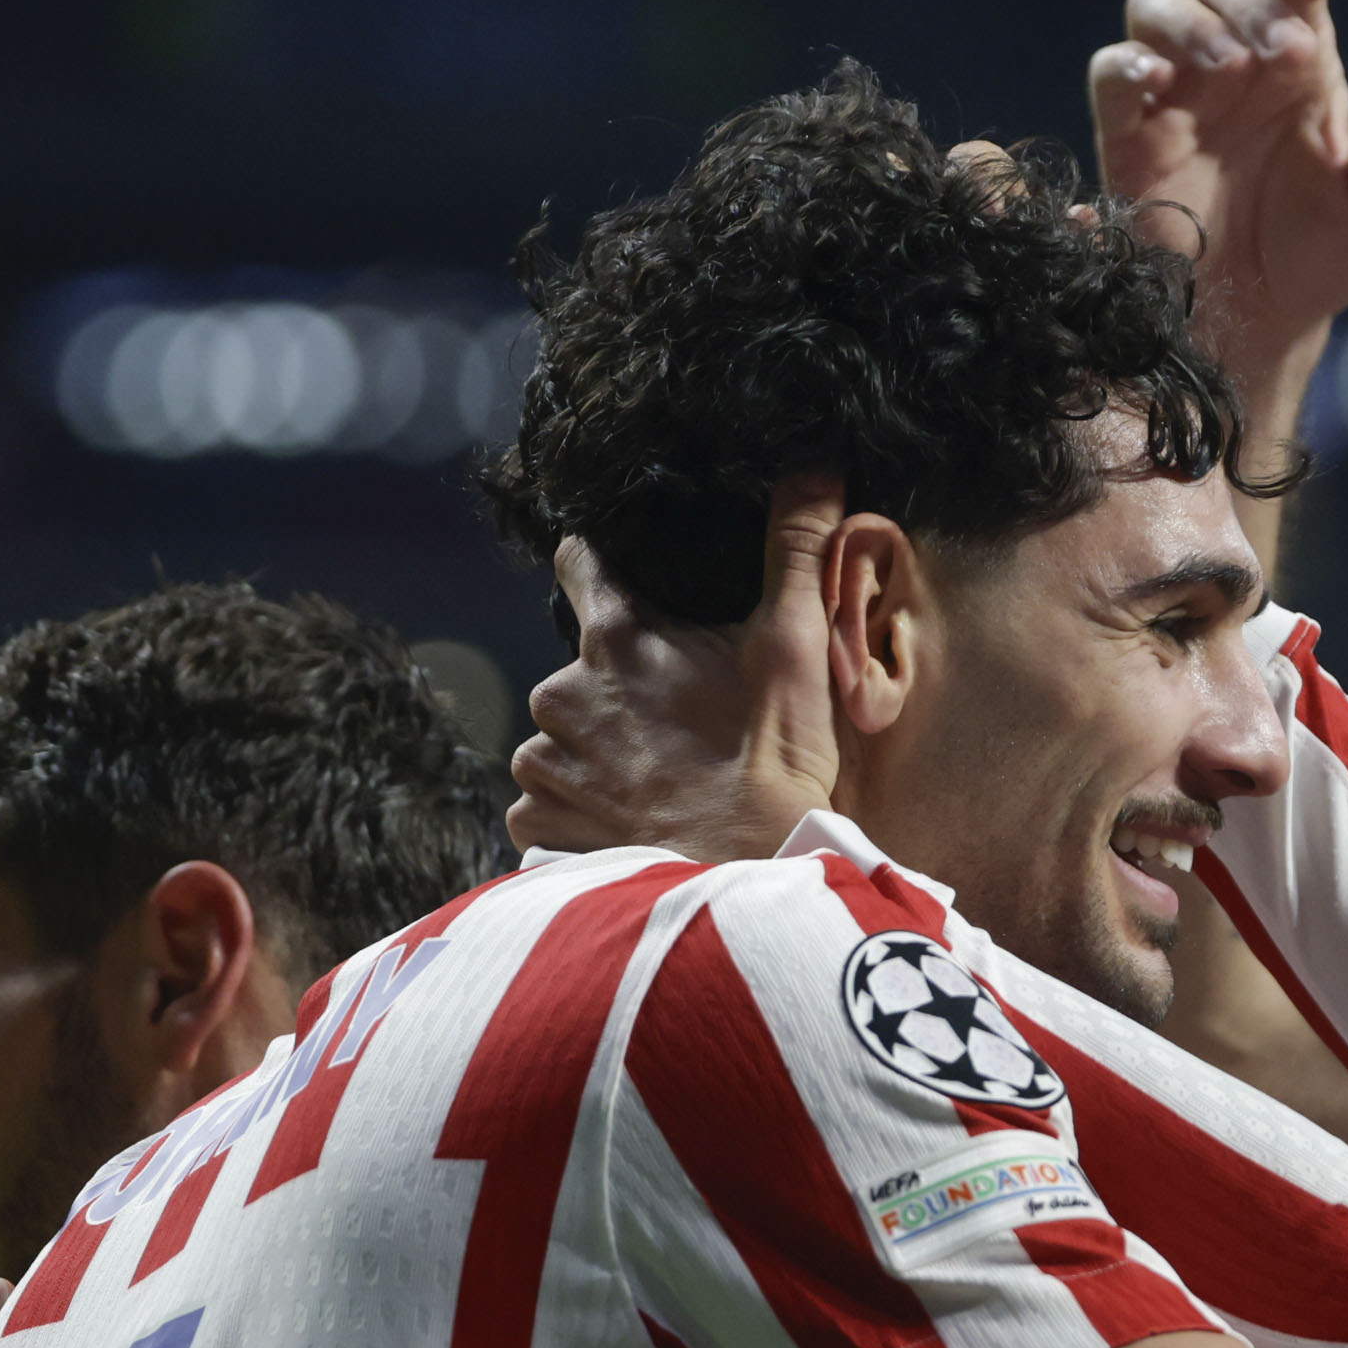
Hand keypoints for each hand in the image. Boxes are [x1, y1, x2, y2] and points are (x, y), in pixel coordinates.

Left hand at [508, 476, 843, 862]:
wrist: (749, 881)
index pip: (579, 562)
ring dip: (598, 754)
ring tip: (661, 784)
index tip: (630, 588)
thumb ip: (795, 549)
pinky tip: (632, 824)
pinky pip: (546, 803)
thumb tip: (812, 466)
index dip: (603, 569)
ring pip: (562, 739)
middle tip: (682, 727)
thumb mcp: (794, 649)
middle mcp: (559, 692)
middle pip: (580, 669)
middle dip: (620, 691)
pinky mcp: (535, 824)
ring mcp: (542, 762)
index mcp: (616, 638)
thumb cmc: (773, 765)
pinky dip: (580, 812)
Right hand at [1090, 0, 1347, 383]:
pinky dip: (1126, 65)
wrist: (1266, 321)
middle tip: (1285, 56)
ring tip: (1229, 67)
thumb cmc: (1328, 257)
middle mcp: (1233, 63)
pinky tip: (1157, 84)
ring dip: (1189, 21)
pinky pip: (1109, 73)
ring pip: (1154, 6)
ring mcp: (1177, 96)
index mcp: (1298, 59)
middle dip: (1250, 1)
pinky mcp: (1129, 137)